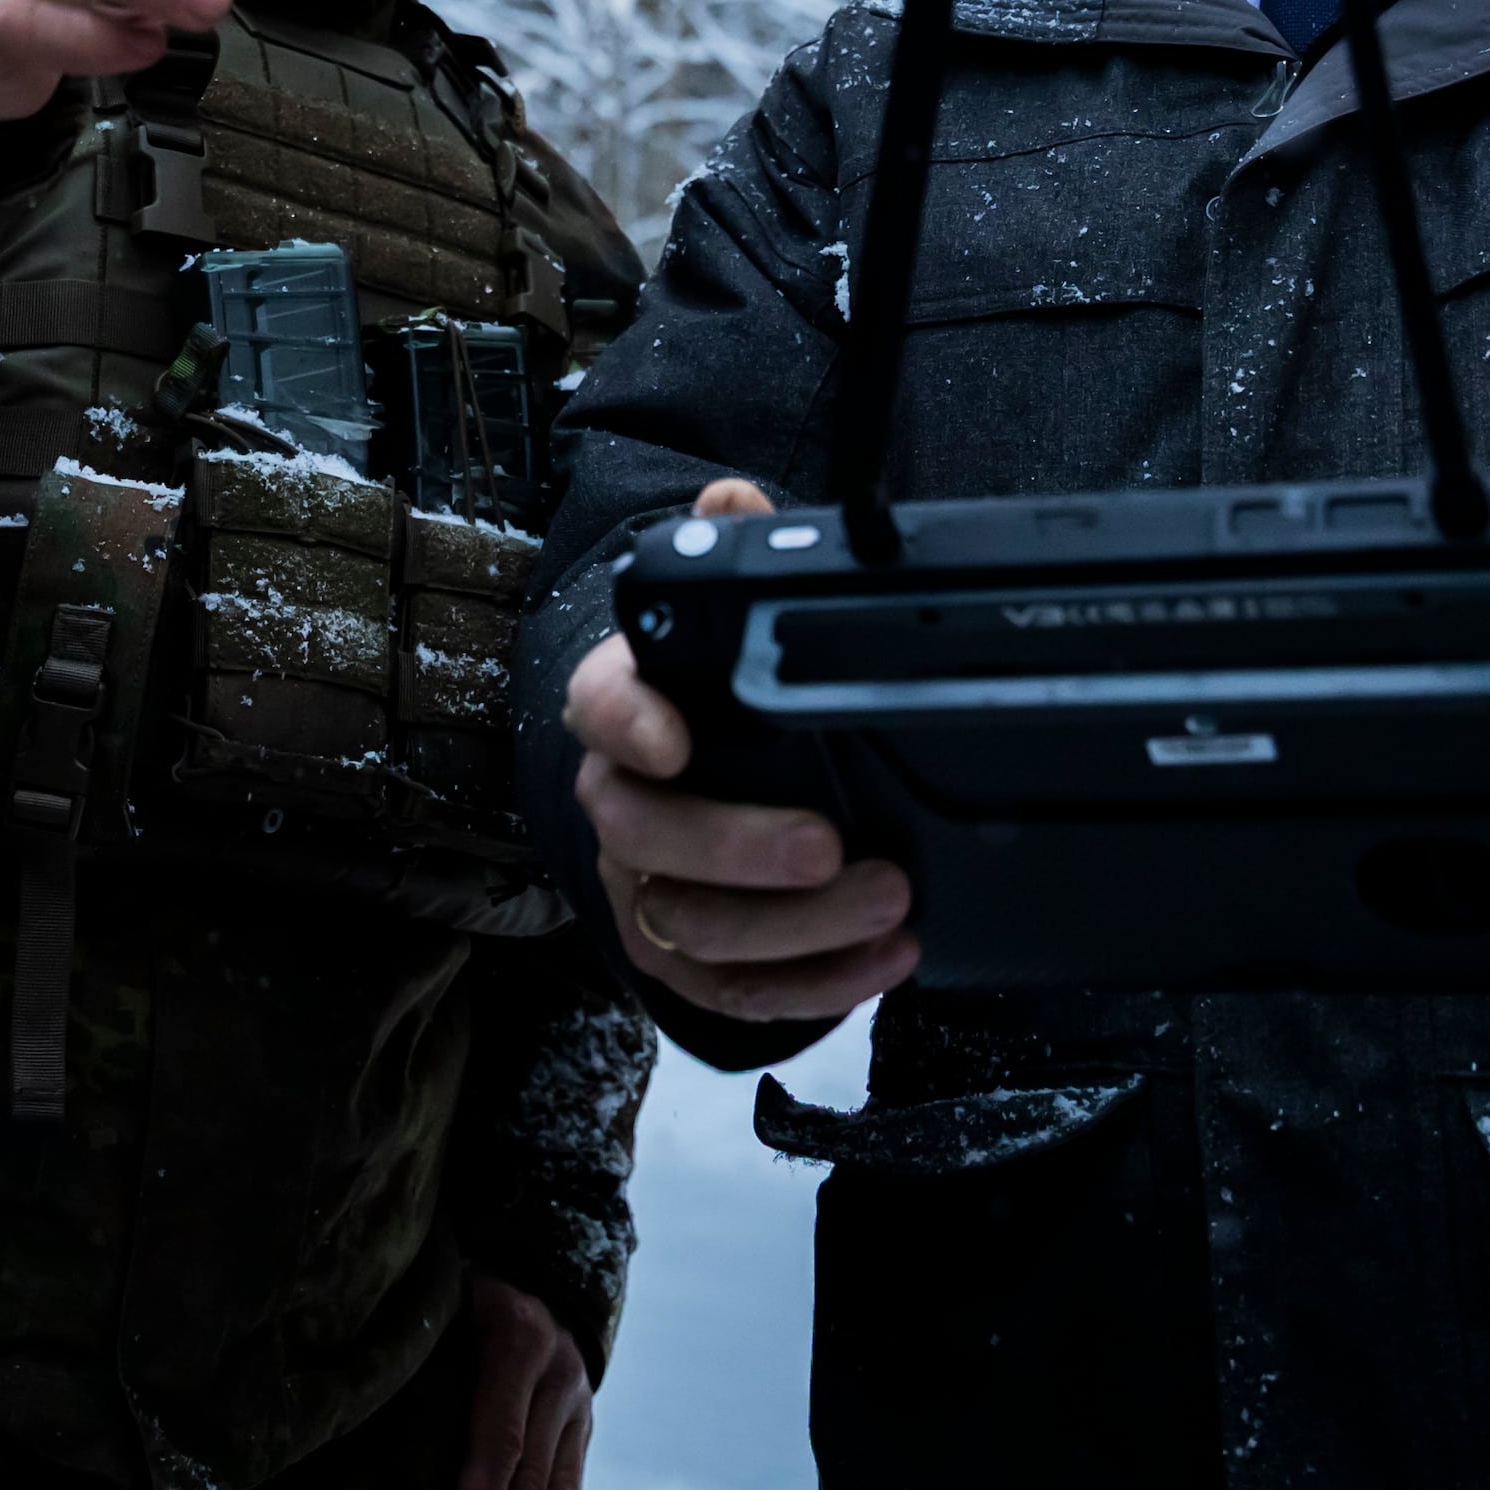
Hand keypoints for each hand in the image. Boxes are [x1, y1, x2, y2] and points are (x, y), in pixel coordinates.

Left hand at [441, 1271, 591, 1489]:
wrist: (539, 1266)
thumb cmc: (465, 1289)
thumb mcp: (447, 1298)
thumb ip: (425, 1346)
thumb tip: (366, 1410)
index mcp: (518, 1340)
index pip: (501, 1438)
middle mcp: (559, 1374)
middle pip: (532, 1479)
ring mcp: (579, 1404)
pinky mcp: (585, 1428)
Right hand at [564, 480, 920, 1025]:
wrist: (691, 769)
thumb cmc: (718, 690)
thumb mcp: (731, 617)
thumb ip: (735, 551)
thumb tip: (733, 498)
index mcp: (627, 706)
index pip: (598, 704)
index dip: (627, 723)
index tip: (674, 738)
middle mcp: (621, 800)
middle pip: (642, 834)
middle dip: (736, 848)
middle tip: (830, 846)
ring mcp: (644, 887)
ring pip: (689, 927)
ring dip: (796, 929)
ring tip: (891, 905)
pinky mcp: (681, 957)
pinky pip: (728, 991)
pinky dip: (809, 988)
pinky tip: (880, 964)